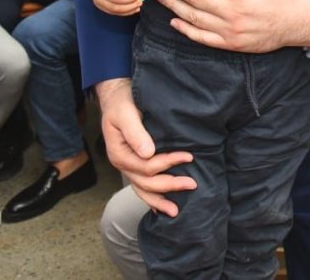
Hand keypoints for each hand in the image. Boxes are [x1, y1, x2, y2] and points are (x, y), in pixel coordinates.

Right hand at [97, 79, 194, 216]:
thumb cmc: (122, 103)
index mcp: (119, 153)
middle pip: (146, 182)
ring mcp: (128, 166)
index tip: (189, 156)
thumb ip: (135, 132)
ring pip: (143, 189)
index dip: (168, 163)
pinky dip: (152, 197)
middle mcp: (123, 164)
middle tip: (192, 184)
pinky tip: (162, 206)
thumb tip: (148, 152)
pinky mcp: (134, 164)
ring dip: (160, 200)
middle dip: (169, 185)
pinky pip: (142, 185)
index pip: (146, 165)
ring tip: (176, 211)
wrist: (116, 97)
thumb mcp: (125, 113)